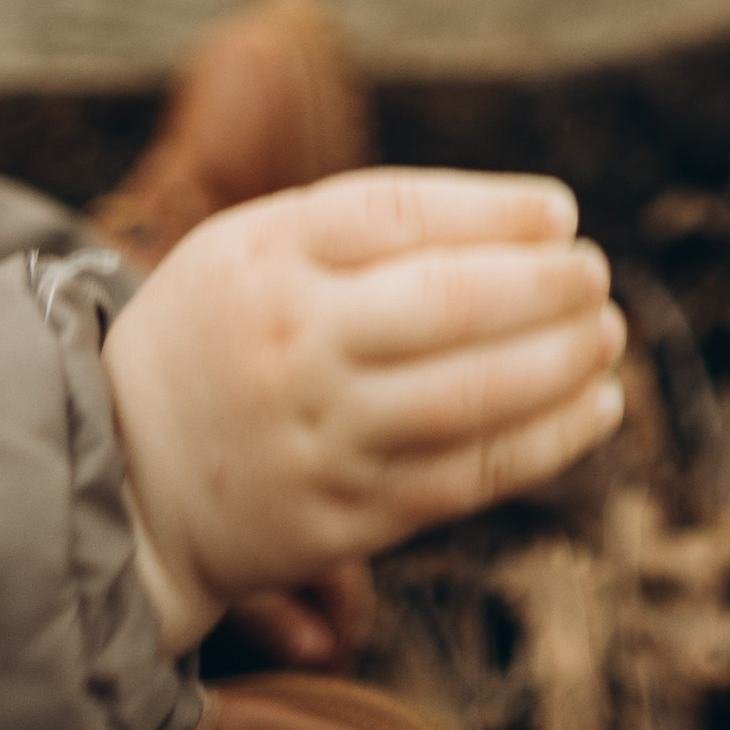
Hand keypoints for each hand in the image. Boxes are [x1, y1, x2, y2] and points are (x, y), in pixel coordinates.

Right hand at [103, 171, 625, 652]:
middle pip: (449, 304)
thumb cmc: (214, 332)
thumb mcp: (249, 245)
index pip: (403, 214)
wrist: (121, 475)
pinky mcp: (342, 518)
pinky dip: (546, 441)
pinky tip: (595, 408)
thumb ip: (359, 226)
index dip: (497, 210)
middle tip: (596, 274)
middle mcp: (296, 344)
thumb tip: (519, 222)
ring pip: (471, 397)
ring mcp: (320, 437)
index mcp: (269, 255)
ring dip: (561, 363)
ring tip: (607, 334)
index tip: (560, 214)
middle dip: (546, 287)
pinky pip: (466, 478)